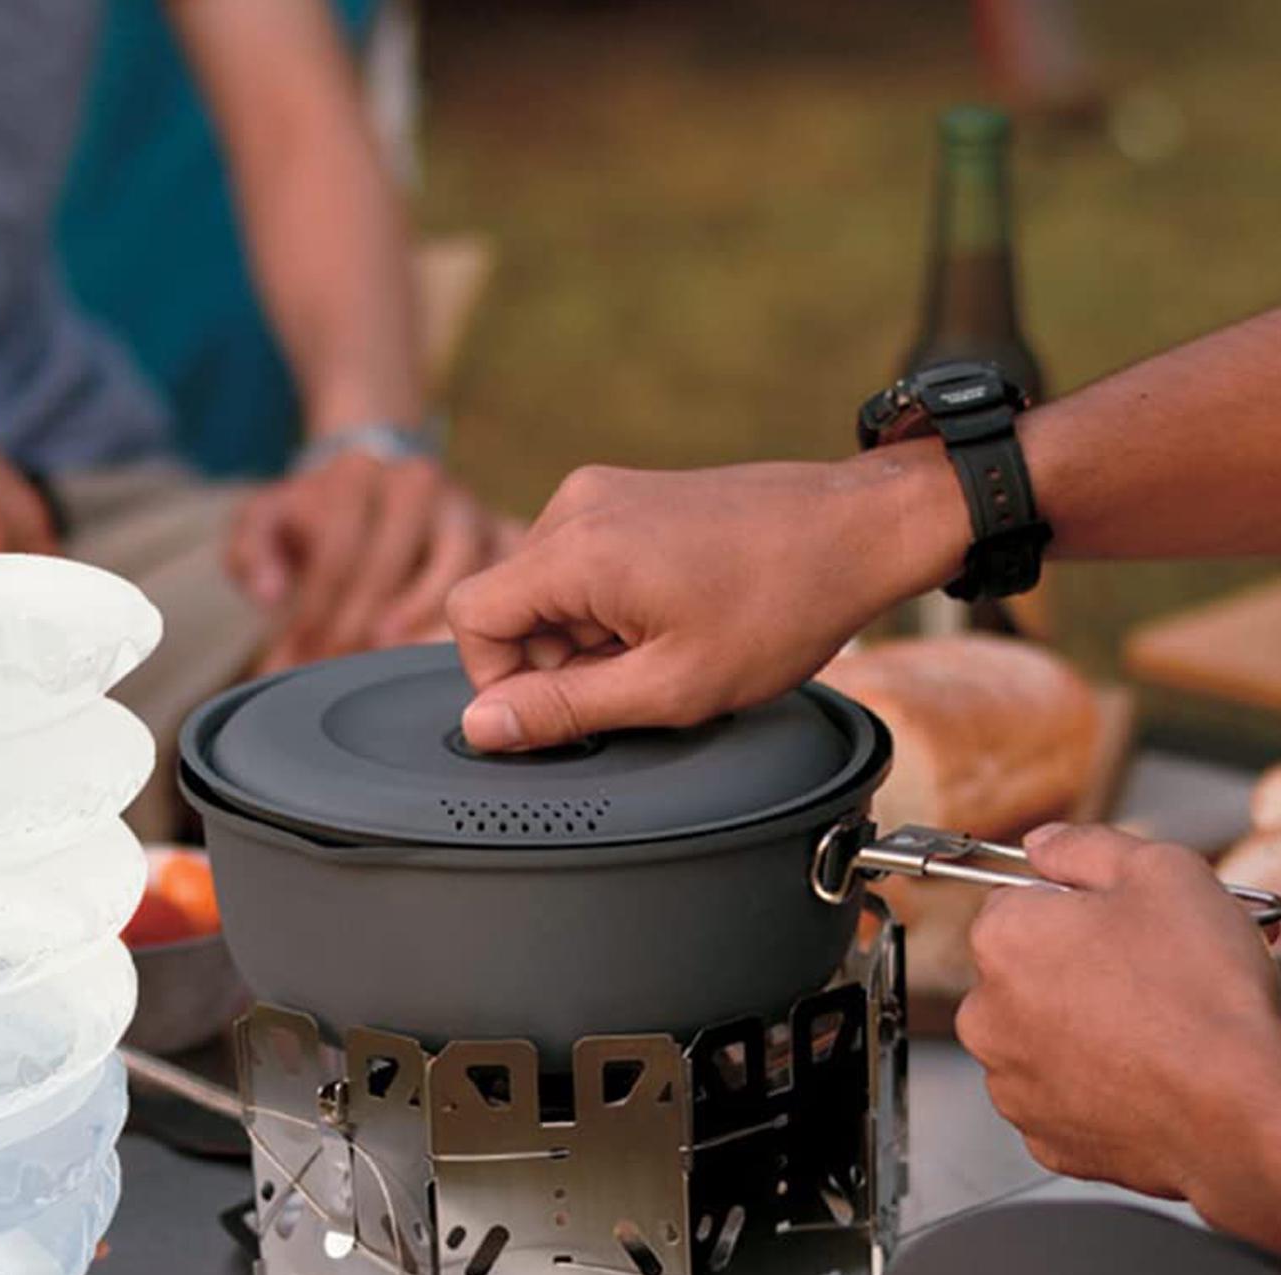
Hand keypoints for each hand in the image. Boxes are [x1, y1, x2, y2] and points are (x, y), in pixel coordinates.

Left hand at [227, 449, 504, 674]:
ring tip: (394, 659)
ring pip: (453, 569)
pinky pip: (504, 574)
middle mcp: (416, 482)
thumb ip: (252, 552)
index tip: (303, 655)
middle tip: (340, 668)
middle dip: (358, 627)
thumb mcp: (267, 521)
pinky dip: (488, 611)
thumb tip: (271, 592)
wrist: (371, 476)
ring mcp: (464, 505)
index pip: (336, 552)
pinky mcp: (502, 528)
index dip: (317, 612)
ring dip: (420, 624)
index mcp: (355, 477)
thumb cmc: (317, 514)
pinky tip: (458, 650)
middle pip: (388, 565)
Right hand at [445, 446, 967, 749]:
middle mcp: (577, 506)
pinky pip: (579, 565)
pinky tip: (671, 617)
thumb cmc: (783, 605)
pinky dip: (608, 607)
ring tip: (663, 646)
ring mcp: (603, 492)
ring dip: (586, 637)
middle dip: (555, 660)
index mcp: (578, 549)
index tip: (562, 706)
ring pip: (544, 590)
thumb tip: (482, 727)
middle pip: (508, 605)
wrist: (859, 529)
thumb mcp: (670, 687)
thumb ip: (565, 709)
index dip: (500, 680)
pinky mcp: (626, 494)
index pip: (470, 617)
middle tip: (636, 680)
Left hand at [955, 824, 1280, 1240]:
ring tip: (1154, 1028)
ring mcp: (1009, 1080)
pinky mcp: (1041, 1131)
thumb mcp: (1163, 873)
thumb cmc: (1203, 993)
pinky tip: (1145, 1075)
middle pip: (1026, 971)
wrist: (1238, 1106)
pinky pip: (1063, 1093)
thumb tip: (1044, 841)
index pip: (1017, 902)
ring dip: (1082, 1027)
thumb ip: (1088, 847)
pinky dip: (1096, 1084)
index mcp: (1003, 939)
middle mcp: (986, 1012)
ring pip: (1042, 1035)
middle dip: (1076, 967)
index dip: (1075, 906)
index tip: (1119, 921)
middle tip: (1148, 975)